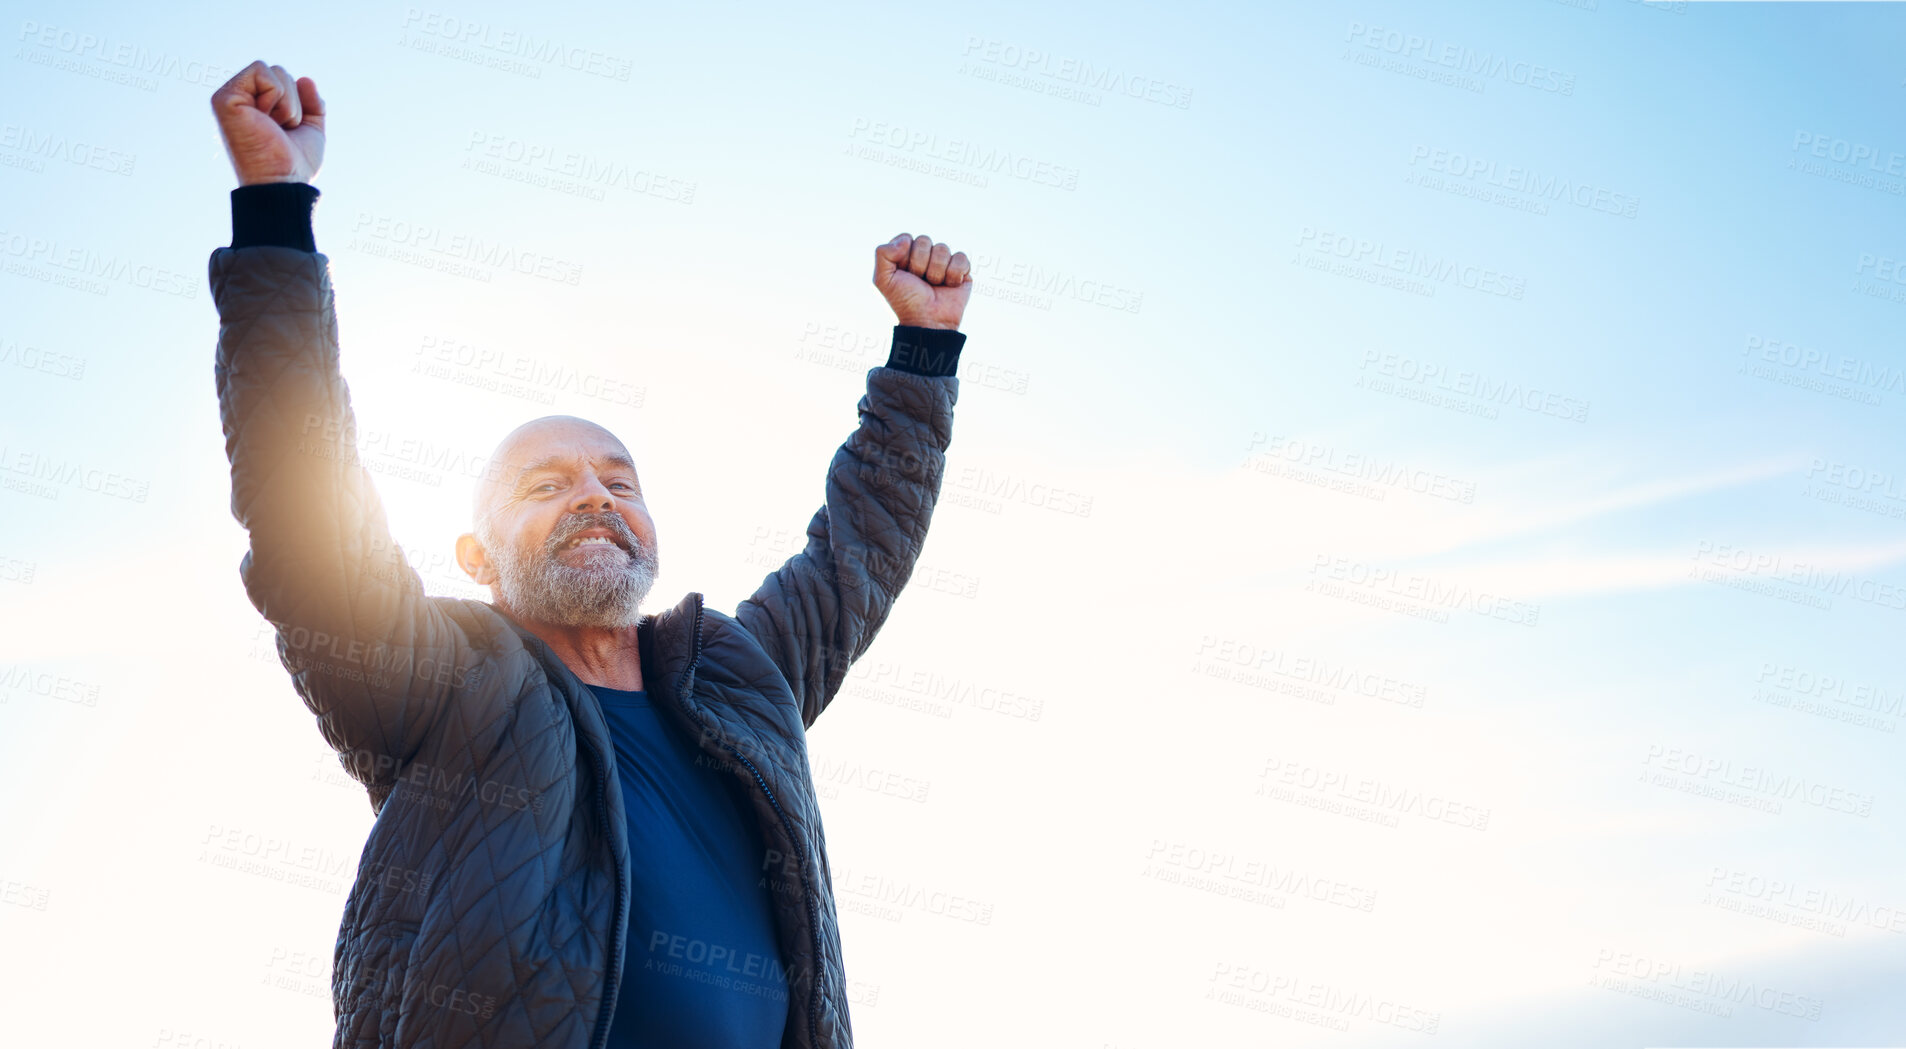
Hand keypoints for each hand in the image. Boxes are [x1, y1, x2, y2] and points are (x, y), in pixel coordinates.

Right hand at [211, 60, 325, 186]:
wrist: (283, 181)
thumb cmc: (295, 162)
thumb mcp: (310, 129)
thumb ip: (311, 103)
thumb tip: (305, 79)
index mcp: (256, 105)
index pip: (283, 79)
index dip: (298, 102)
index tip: (288, 128)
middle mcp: (240, 99)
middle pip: (279, 71)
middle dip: (293, 101)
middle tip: (280, 128)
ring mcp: (230, 97)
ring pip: (273, 70)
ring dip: (287, 102)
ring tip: (273, 125)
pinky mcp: (225, 98)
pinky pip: (261, 71)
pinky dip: (276, 96)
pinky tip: (265, 118)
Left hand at [873, 233, 972, 330]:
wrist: (928, 321)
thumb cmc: (905, 302)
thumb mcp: (883, 279)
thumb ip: (882, 253)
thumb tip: (907, 239)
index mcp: (905, 255)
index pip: (906, 238)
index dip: (905, 256)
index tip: (904, 274)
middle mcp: (924, 256)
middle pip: (924, 241)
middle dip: (920, 264)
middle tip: (920, 281)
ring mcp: (943, 262)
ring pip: (943, 248)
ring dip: (936, 271)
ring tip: (934, 286)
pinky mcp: (961, 270)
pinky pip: (960, 257)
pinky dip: (954, 273)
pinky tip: (949, 285)